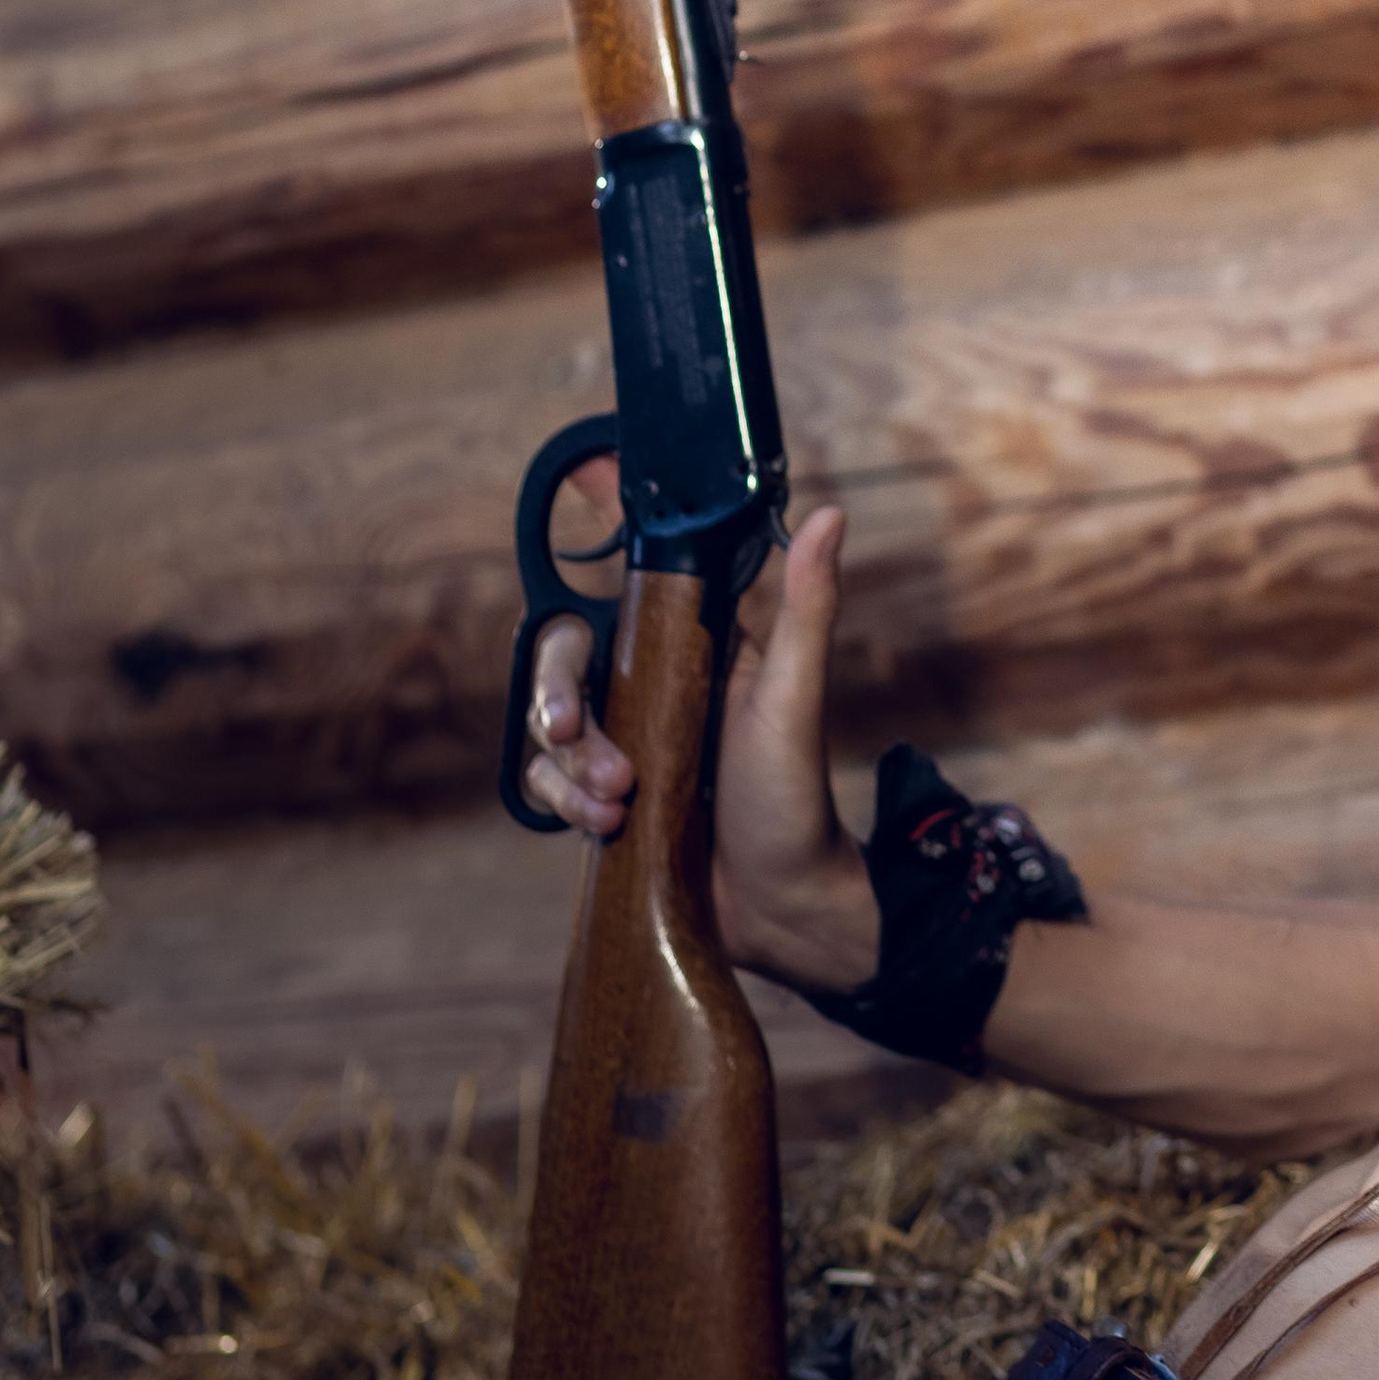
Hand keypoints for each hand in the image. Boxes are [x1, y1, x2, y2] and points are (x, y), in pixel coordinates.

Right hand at [519, 469, 876, 994]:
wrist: (777, 904)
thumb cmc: (795, 793)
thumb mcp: (796, 696)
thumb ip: (806, 607)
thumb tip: (829, 515)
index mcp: (693, 642)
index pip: (636, 570)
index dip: (598, 521)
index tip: (579, 475)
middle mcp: (648, 681)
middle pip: (565, 652)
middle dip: (556, 691)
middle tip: (574, 729)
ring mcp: (619, 738)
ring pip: (549, 720)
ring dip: (570, 763)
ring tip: (620, 800)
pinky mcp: (598, 793)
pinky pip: (549, 778)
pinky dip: (565, 800)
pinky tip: (606, 825)